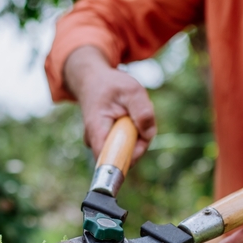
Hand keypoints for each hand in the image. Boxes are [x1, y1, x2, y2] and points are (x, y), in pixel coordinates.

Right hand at [63, 46, 155, 161]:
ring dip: (137, 135)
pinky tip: (129, 118)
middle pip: (125, 156)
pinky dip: (135, 133)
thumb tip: (149, 134)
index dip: (124, 162)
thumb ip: (143, 112)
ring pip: (129, 151)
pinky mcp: (109, 144)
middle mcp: (96, 142)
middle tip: (138, 116)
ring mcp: (102, 144)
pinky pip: (129, 146)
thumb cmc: (110, 85)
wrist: (94, 80)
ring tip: (131, 113)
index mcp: (97, 130)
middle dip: (139, 140)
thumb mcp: (132, 91)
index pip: (108, 159)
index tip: (135, 153)